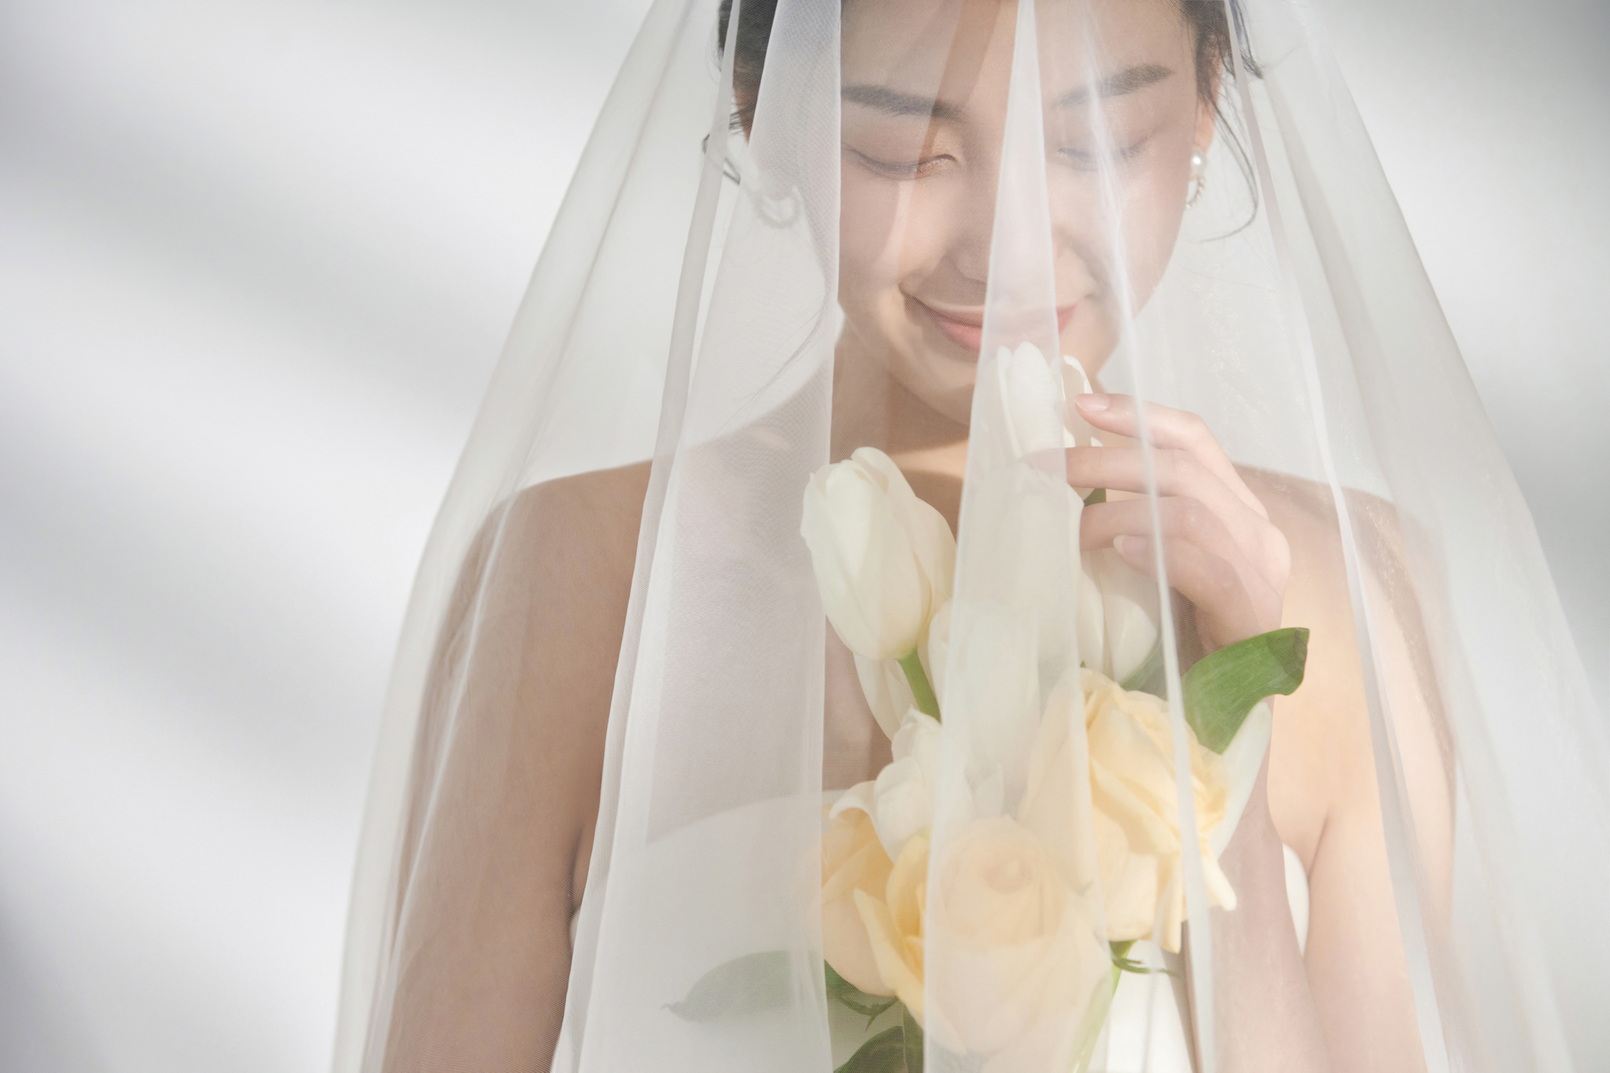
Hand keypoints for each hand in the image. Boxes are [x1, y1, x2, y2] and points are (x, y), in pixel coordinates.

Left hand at [1067, 392, 1290, 652]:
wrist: (1217, 726)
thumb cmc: (1178, 646)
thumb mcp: (1153, 569)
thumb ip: (1134, 524)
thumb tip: (1062, 482)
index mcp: (1237, 512)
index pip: (1195, 441)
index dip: (1140, 416)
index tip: (1080, 406)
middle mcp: (1258, 533)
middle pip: (1183, 468)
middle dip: (1107, 460)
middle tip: (1046, 469)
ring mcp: (1263, 574)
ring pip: (1191, 511)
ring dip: (1119, 508)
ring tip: (1069, 522)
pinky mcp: (1254, 617)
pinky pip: (1208, 568)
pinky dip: (1159, 551)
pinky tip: (1120, 550)